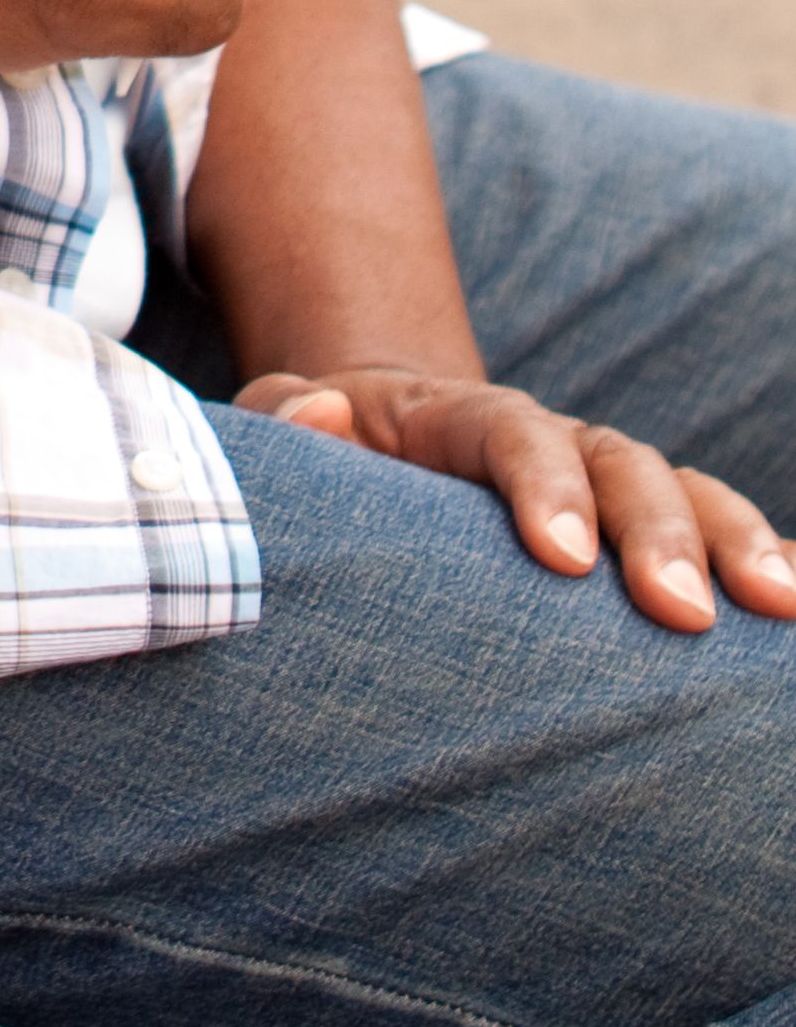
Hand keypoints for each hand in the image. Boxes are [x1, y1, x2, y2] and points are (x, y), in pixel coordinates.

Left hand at [240, 367, 795, 632]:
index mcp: (458, 414)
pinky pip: (716, 533)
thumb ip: (286, 416)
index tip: (560, 557)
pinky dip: (769, 553)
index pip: (511, 433)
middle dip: (658, 533)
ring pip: (685, 493)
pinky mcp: (635, 528)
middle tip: (683, 612)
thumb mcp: (281, 419)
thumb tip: (324, 416)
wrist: (378, 437)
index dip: (542, 486)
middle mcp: (550, 440)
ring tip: (781, 606)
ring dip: (737, 542)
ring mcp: (604, 483)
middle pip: (620, 464)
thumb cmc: (324, 449)